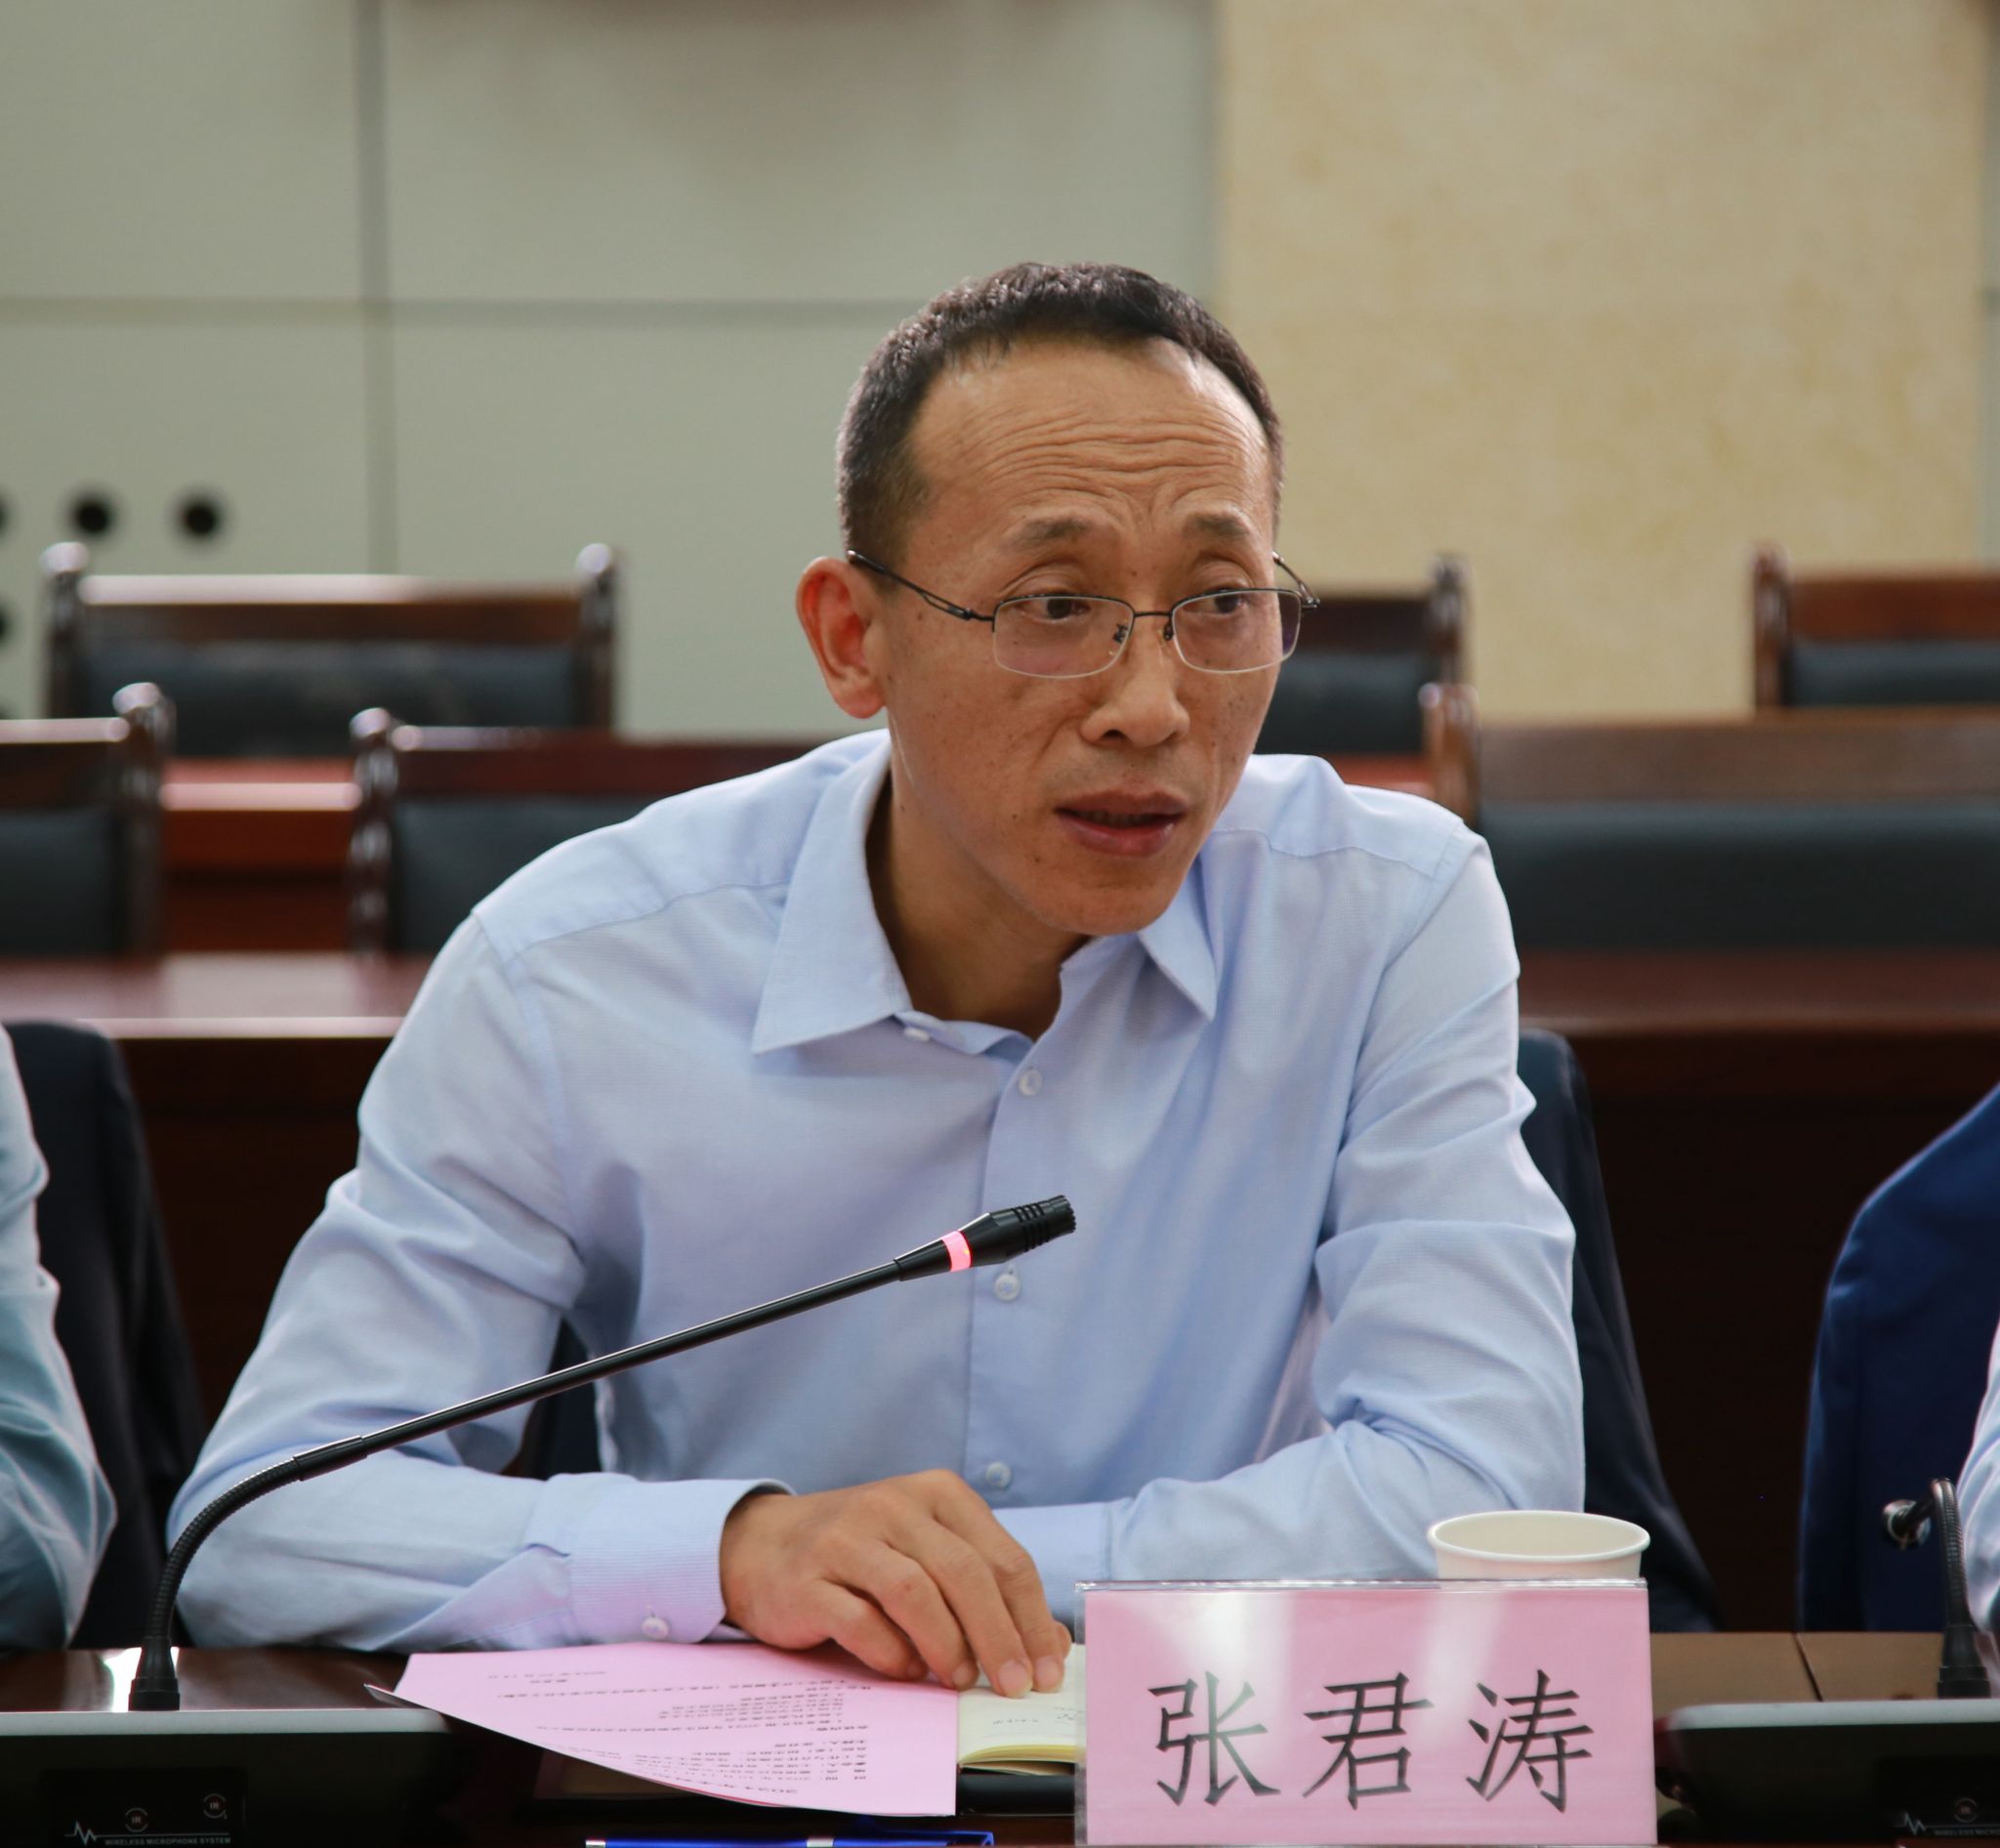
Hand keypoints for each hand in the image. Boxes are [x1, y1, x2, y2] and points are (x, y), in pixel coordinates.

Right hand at [719, 1469, 1070, 1695]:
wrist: (762, 1544)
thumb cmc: (862, 1554)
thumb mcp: (927, 1553)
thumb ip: (984, 1589)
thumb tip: (1048, 1643)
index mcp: (936, 1493)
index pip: (1002, 1557)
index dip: (1031, 1617)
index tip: (1048, 1667)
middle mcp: (894, 1506)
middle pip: (964, 1573)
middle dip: (999, 1637)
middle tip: (1014, 1685)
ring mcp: (847, 1539)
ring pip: (914, 1592)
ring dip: (947, 1644)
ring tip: (960, 1680)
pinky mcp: (808, 1580)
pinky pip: (860, 1620)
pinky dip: (891, 1653)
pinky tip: (905, 1670)